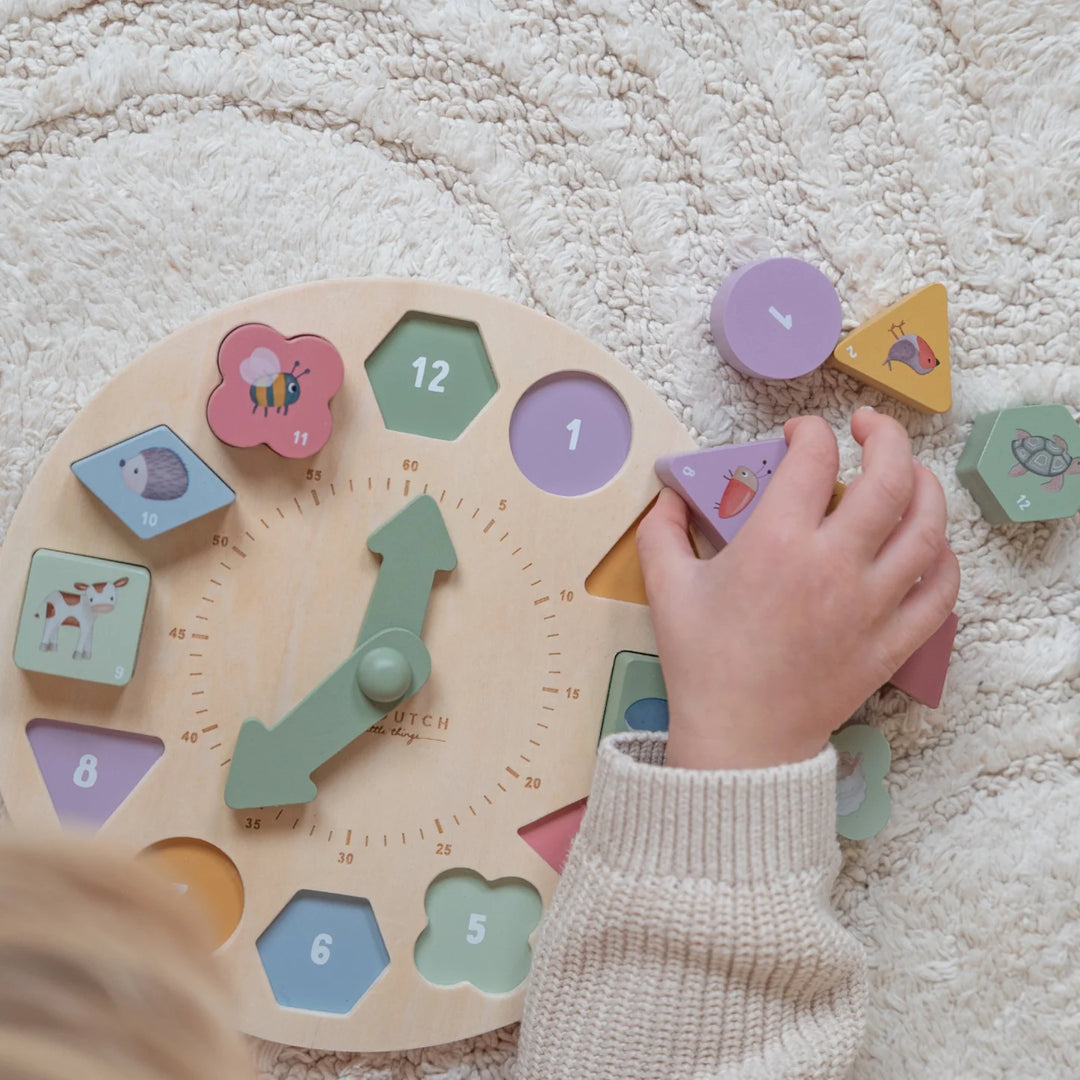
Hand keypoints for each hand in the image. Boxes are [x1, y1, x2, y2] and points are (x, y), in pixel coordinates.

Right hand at [637, 409, 959, 769]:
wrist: (740, 738)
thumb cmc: (701, 661)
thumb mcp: (666, 587)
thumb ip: (662, 531)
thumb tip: (670, 497)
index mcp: (777, 542)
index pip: (813, 458)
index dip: (810, 430)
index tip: (799, 433)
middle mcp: (835, 564)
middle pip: (890, 477)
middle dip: (885, 436)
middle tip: (868, 428)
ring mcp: (873, 604)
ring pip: (928, 527)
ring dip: (925, 487)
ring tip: (909, 475)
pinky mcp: (894, 641)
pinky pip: (940, 591)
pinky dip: (943, 559)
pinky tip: (929, 545)